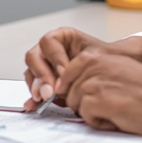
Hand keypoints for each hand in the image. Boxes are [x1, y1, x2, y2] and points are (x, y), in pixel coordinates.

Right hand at [23, 27, 141, 109]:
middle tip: (51, 90)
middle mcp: (49, 51)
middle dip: (42, 75)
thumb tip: (70, 72)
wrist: (110, 75)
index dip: (54, 57)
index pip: (49, 42)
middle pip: (34, 58)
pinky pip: (34, 89)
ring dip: (36, 86)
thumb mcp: (101, 55)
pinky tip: (34, 105)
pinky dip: (33, 98)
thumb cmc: (106, 60)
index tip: (64, 72)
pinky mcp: (44, 84)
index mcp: (62, 37)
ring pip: (31, 73)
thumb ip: (87, 60)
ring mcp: (44, 67)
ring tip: (45, 98)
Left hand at [57, 50, 141, 137]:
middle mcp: (100, 65)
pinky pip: (86, 117)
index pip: (69, 70)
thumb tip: (74, 90)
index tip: (82, 97)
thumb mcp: (126, 74)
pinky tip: (120, 120)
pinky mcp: (103, 101)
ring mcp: (100, 81)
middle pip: (69, 89)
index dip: (73, 87)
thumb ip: (101, 75)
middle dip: (84, 103)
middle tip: (109, 107)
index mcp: (105, 56)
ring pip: (76, 103)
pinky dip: (100, 124)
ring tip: (117, 113)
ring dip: (93, 114)